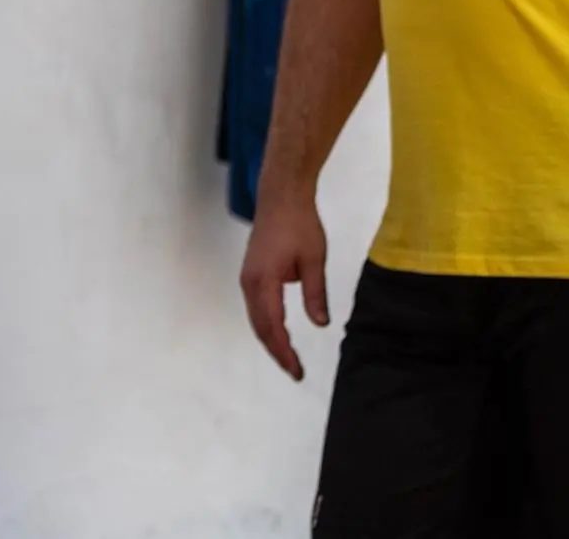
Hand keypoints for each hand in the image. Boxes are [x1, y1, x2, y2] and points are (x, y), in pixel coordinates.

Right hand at [238, 193, 329, 380]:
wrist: (282, 197)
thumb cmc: (300, 225)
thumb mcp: (315, 259)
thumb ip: (315, 293)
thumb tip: (320, 323)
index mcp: (264, 282)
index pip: (273, 327)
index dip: (285, 352)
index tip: (297, 371)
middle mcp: (249, 284)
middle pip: (260, 327)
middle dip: (277, 351)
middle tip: (295, 371)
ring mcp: (247, 278)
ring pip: (256, 318)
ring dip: (271, 339)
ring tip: (289, 357)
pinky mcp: (251, 273)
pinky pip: (257, 306)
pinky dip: (267, 323)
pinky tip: (280, 331)